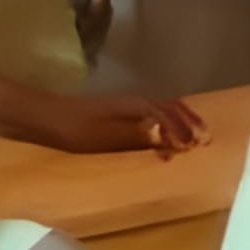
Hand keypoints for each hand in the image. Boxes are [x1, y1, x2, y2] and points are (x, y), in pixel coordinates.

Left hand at [41, 91, 206, 158]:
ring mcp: (125, 109)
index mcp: (137, 108)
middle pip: (171, 109)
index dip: (187, 130)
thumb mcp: (105, 136)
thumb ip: (137, 135)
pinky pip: (150, 118)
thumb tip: (167, 135)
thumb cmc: (74, 130)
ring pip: (162, 112)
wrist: (43, 118)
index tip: (201, 144)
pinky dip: (164, 127)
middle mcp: (135, 104)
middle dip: (190, 122)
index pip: (171, 117)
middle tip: (207, 139)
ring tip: (192, 138)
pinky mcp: (116, 117)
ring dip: (179, 124)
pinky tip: (162, 140)